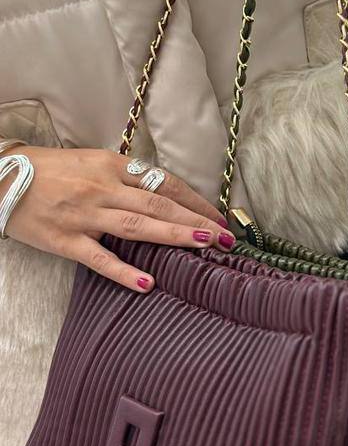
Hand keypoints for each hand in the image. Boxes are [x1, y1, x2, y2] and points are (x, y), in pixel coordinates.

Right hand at [2, 147, 235, 291]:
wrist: (0, 177)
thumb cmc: (50, 170)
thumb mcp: (93, 161)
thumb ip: (125, 177)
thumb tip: (164, 195)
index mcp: (112, 165)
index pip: (164, 183)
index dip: (195, 200)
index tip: (219, 216)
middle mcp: (103, 187)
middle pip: (159, 205)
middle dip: (196, 220)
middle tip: (226, 237)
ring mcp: (84, 214)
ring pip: (137, 226)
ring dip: (174, 236)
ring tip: (205, 246)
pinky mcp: (64, 239)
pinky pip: (99, 258)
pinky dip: (124, 271)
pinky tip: (148, 283)